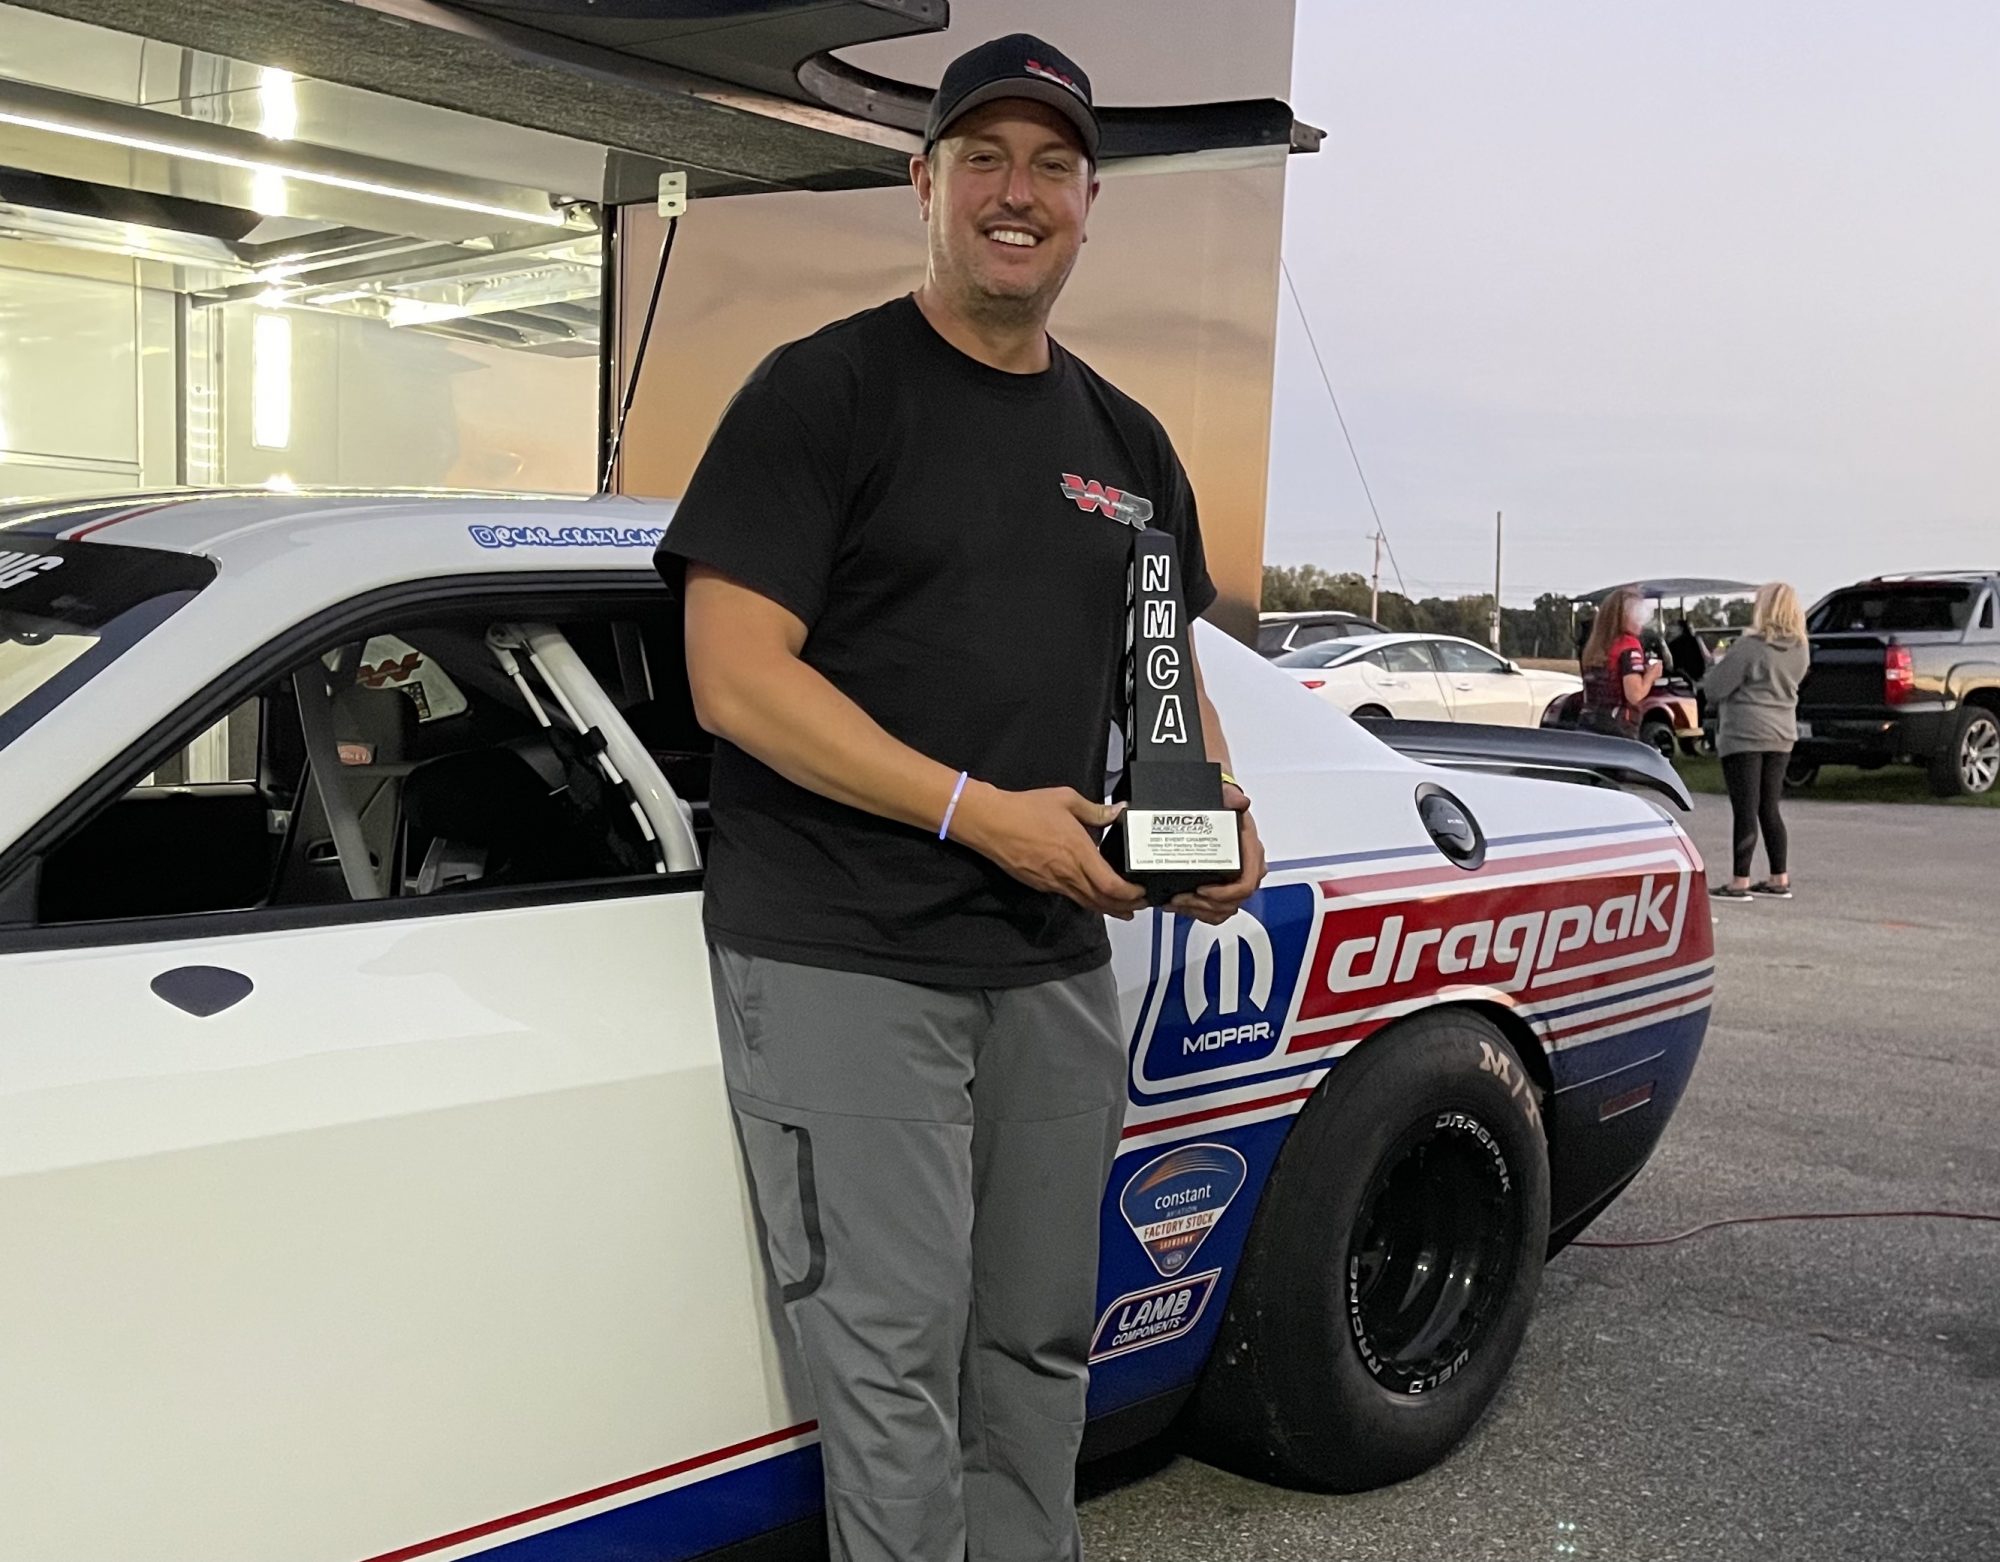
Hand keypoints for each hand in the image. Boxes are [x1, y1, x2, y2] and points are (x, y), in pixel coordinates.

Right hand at [950, 782, 1147, 918]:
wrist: (992, 822)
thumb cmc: (1026, 809)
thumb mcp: (1066, 800)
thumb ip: (1095, 809)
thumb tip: (1117, 811)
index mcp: (1079, 852)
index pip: (1110, 885)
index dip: (1130, 895)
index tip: (1141, 893)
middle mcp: (1068, 873)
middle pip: (1101, 901)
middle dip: (1124, 907)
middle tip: (1139, 907)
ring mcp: (1053, 882)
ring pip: (1086, 903)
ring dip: (1106, 909)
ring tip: (1123, 910)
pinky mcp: (1041, 885)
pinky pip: (1070, 896)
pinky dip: (1086, 901)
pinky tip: (1092, 897)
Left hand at [1167, 783, 1266, 925]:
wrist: (1218, 800)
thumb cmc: (1223, 801)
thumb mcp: (1225, 794)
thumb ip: (1231, 795)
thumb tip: (1239, 801)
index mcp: (1250, 849)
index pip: (1246, 882)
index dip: (1224, 893)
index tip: (1201, 890)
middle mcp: (1247, 866)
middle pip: (1233, 901)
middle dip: (1204, 905)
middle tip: (1180, 898)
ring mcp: (1236, 877)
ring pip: (1224, 909)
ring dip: (1199, 911)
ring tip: (1176, 903)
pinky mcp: (1224, 884)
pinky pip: (1217, 908)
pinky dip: (1199, 911)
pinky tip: (1180, 904)